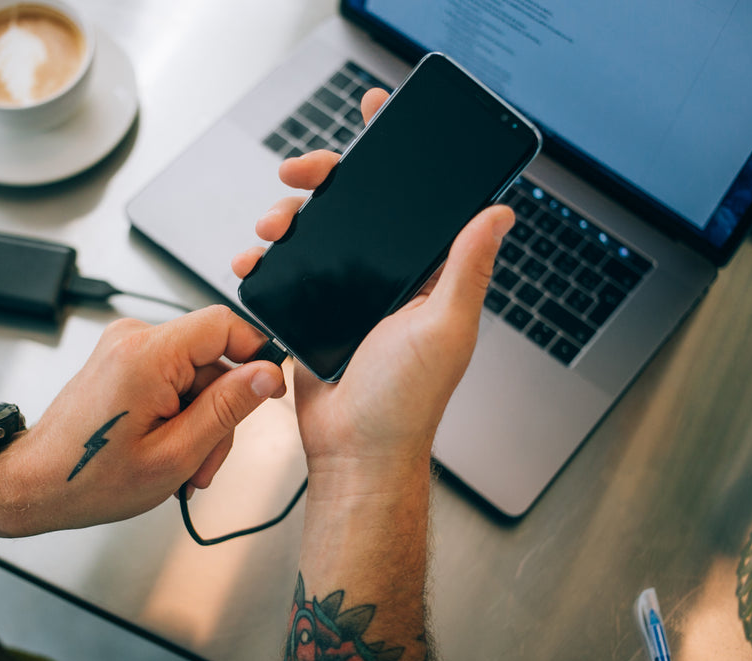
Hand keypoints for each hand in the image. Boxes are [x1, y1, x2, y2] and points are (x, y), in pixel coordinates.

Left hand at [0, 305, 285, 536]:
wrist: (35, 484)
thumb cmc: (88, 478)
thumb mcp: (175, 454)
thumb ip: (227, 409)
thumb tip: (267, 374)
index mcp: (147, 355)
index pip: (224, 324)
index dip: (256, 355)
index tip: (268, 391)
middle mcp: (134, 339)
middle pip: (212, 359)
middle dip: (220, 413)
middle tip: (205, 461)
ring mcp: (126, 348)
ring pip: (196, 375)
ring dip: (200, 422)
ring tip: (183, 466)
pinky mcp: (123, 361)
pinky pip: (174, 379)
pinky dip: (180, 414)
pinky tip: (169, 449)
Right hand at [232, 89, 513, 495]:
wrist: (354, 451)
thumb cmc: (406, 401)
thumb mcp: (444, 328)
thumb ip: (466, 268)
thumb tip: (500, 213)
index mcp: (426, 274)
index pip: (415, 202)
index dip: (396, 157)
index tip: (376, 117)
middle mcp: (388, 278)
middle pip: (353, 206)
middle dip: (323, 178)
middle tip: (299, 171)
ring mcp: (347, 294)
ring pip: (314, 234)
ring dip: (288, 218)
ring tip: (271, 228)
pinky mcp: (312, 313)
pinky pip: (287, 273)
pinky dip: (265, 262)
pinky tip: (252, 263)